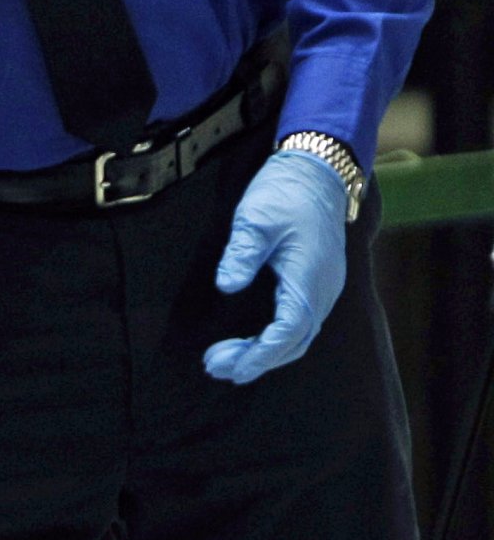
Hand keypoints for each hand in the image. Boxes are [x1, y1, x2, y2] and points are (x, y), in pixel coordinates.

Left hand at [204, 148, 349, 384]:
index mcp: (310, 279)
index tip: (231, 369)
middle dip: (256, 359)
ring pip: (299, 334)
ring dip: (265, 350)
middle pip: (293, 341)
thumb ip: (242, 254)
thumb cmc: (285, 193)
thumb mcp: (255, 219)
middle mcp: (323, 290)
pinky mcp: (319, 281)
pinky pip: (301, 320)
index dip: (260, 354)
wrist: (317, 171)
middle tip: (214, 367)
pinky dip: (277, 337)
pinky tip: (253, 340)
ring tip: (226, 359)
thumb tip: (226, 287)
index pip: (287, 332)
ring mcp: (324, 287)